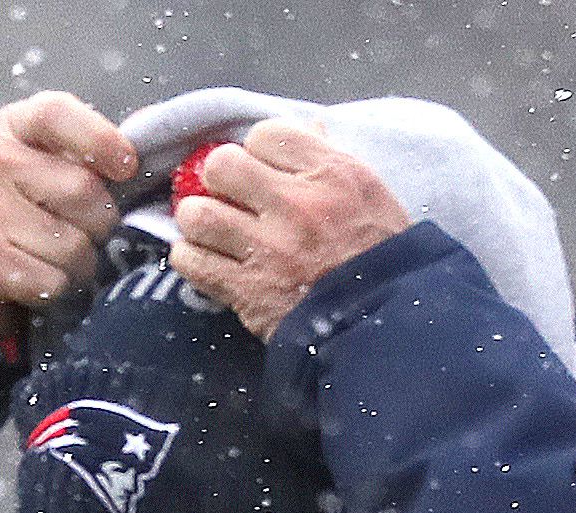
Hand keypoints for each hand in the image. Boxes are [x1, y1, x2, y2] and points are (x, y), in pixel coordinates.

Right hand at [0, 90, 137, 341]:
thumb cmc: (18, 218)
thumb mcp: (46, 171)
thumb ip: (87, 157)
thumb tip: (144, 143)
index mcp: (12, 129)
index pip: (57, 114)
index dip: (100, 139)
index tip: (127, 168)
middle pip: (83, 191)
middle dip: (98, 226)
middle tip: (80, 235)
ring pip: (71, 246)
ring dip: (77, 267)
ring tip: (51, 262)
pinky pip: (49, 282)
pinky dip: (53, 291)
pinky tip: (31, 282)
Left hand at [169, 120, 410, 342]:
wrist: (383, 323)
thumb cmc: (381, 254)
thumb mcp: (370, 193)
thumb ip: (331, 158)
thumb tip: (306, 127)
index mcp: (331, 175)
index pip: (265, 134)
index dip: (259, 151)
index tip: (265, 171)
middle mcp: (296, 206)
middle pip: (222, 166)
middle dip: (220, 179)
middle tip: (229, 196)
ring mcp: (268, 250)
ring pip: (197, 215)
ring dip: (198, 221)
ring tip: (210, 230)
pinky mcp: (248, 291)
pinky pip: (192, 262)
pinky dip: (192, 259)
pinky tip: (206, 260)